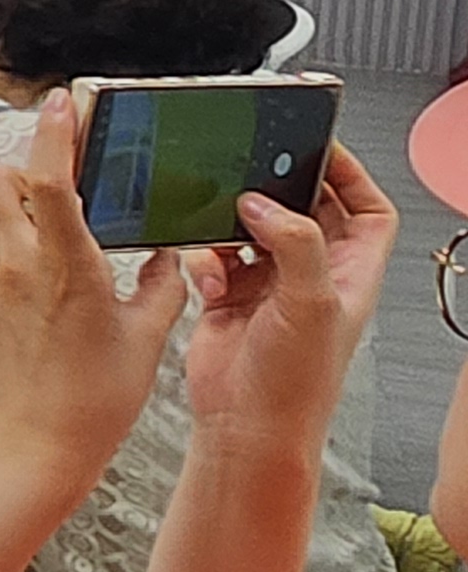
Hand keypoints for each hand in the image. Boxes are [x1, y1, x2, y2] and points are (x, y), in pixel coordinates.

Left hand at [0, 94, 184, 491]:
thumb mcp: (145, 340)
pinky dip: (4, 273)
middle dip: (23, 174)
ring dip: (17, 229)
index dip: (55, 134)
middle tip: (53, 191)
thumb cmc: (90, 404)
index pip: (51, 180)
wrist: (27, 451)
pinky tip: (29, 314)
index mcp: (67, 268)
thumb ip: (161, 287)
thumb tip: (168, 256)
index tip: (62, 104)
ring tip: (51, 274)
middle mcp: (14, 267)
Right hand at [194, 141, 396, 442]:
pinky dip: (204, 256)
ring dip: (231, 222)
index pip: (367, 207)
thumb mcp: (311, 304)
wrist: (245, 427)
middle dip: (278, 189)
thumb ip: (295, 243)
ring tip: (223, 225)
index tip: (318, 144)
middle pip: (303, 208)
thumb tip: (264, 203)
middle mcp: (313, 274)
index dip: (349, 173)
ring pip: (252, 225)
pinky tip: (208, 275)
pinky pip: (213, 252)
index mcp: (351, 272)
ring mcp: (269, 282)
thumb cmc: (297, 385)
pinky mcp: (228, 293)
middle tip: (253, 168)